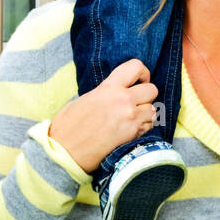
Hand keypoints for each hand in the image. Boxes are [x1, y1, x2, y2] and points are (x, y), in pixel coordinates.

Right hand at [48, 60, 160, 174]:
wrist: (65, 152)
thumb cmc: (68, 126)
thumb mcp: (83, 99)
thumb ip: (103, 93)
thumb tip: (112, 93)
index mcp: (108, 87)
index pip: (136, 67)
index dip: (142, 73)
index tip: (140, 81)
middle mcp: (123, 100)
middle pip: (152, 89)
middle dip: (146, 96)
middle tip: (137, 102)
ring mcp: (130, 117)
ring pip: (154, 109)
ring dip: (146, 113)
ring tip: (133, 118)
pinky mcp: (133, 135)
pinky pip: (150, 125)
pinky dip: (145, 127)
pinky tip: (132, 130)